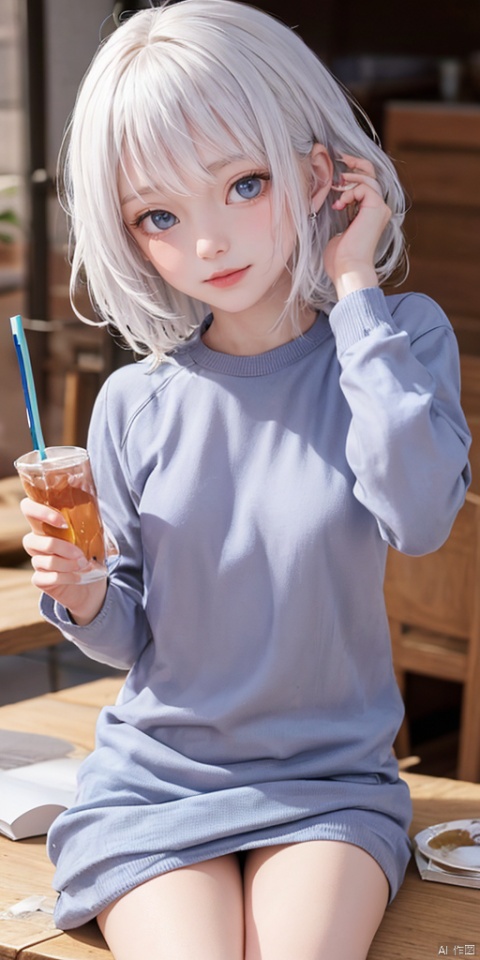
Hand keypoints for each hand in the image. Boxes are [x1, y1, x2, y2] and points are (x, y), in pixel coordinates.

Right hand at [20, 498, 106, 624]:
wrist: (90, 580)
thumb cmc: (88, 550)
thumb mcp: (91, 530)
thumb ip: (87, 514)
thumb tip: (88, 493)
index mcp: (45, 524)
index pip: (28, 508)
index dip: (40, 512)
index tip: (64, 523)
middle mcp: (36, 541)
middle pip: (30, 540)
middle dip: (59, 547)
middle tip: (80, 553)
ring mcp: (37, 561)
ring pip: (42, 561)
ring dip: (66, 564)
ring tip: (83, 565)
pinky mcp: (40, 579)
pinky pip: (44, 578)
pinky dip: (65, 577)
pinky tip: (78, 577)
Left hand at [323, 154, 391, 298]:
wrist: (348, 268)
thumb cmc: (339, 258)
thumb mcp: (337, 229)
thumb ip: (342, 213)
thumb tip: (333, 201)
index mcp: (370, 214)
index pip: (367, 183)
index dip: (354, 171)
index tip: (339, 165)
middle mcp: (379, 209)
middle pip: (372, 174)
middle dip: (355, 163)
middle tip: (340, 157)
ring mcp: (380, 209)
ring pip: (369, 179)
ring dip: (350, 181)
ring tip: (336, 192)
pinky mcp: (377, 208)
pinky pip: (365, 187)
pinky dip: (350, 192)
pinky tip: (340, 205)